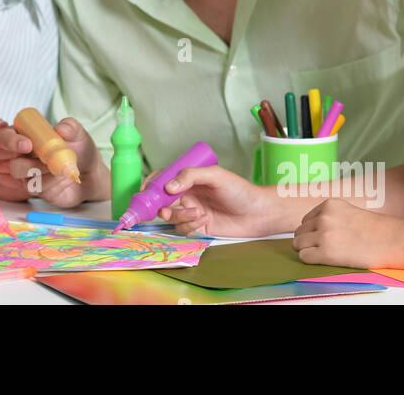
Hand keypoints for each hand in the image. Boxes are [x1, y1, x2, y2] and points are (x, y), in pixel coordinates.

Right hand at [0, 117, 104, 207]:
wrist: (88, 175)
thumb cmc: (80, 149)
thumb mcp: (78, 134)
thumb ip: (70, 127)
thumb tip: (61, 128)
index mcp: (25, 133)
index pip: (3, 132)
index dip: (4, 136)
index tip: (23, 142)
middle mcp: (18, 151)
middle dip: (10, 148)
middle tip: (28, 147)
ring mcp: (22, 170)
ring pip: (15, 169)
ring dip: (36, 167)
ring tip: (56, 166)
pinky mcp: (29, 186)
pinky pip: (29, 185)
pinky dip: (45, 181)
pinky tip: (57, 178)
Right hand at [155, 165, 278, 237]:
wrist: (258, 213)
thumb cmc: (239, 190)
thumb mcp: (215, 175)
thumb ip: (190, 176)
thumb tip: (168, 187)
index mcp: (189, 180)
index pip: (164, 179)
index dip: (152, 184)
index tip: (145, 191)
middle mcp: (187, 195)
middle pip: (162, 201)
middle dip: (161, 206)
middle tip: (166, 210)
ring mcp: (191, 212)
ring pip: (171, 217)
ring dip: (180, 217)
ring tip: (198, 213)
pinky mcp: (197, 228)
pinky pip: (182, 229)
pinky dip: (189, 226)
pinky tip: (203, 220)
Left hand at [293, 199, 403, 268]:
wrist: (393, 241)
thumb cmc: (375, 230)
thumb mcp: (348, 212)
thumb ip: (329, 216)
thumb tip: (308, 229)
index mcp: (329, 205)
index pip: (305, 220)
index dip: (314, 231)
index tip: (328, 238)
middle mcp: (324, 217)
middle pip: (299, 232)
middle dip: (309, 241)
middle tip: (326, 248)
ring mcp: (324, 234)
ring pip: (298, 244)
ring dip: (308, 250)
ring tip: (327, 253)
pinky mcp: (326, 253)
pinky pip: (304, 257)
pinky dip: (311, 260)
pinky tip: (326, 259)